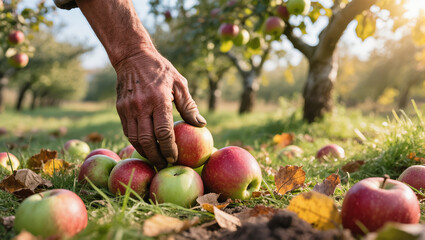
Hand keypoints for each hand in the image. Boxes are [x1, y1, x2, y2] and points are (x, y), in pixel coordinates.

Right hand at [114, 48, 205, 168]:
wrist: (132, 57)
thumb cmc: (161, 71)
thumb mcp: (179, 83)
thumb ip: (189, 106)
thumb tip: (201, 125)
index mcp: (158, 99)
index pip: (163, 132)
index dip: (169, 148)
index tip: (175, 158)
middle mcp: (141, 106)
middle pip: (147, 140)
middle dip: (156, 156)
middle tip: (165, 165)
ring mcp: (128, 108)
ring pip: (135, 139)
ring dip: (145, 152)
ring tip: (156, 159)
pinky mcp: (120, 109)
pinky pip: (128, 132)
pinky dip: (136, 143)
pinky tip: (146, 147)